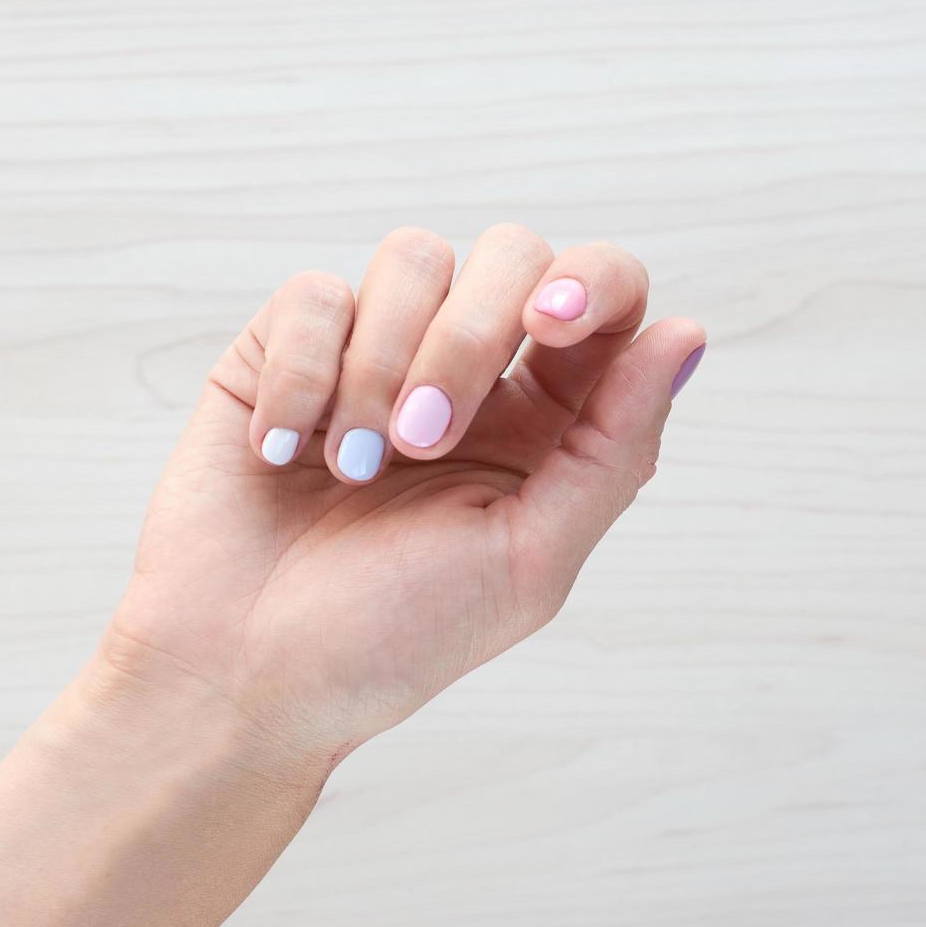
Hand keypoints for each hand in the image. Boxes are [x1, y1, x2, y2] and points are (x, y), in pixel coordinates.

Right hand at [104, 224, 705, 757]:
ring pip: (414, 257)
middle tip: (424, 441)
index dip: (592, 283)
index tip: (550, 325)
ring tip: (351, 467)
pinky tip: (282, 451)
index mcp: (546, 423)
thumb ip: (616, 447)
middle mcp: (470, 372)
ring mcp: (377, 352)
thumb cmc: (388, 637)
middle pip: (512, 254)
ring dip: (383, 365)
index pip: (604, 297)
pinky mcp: (286, 349)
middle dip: (468, 338)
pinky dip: (302, 375)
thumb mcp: (529, 562)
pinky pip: (314, 294)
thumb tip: (685, 335)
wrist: (240, 672)